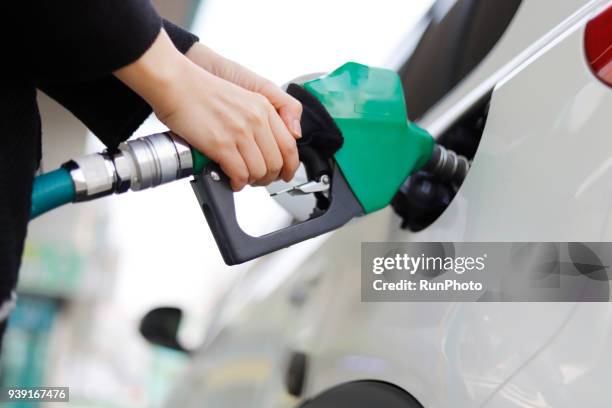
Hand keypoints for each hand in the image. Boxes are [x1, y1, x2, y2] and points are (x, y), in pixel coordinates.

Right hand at [114, 30, 298, 190]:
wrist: (176, 84)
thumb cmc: (202, 90)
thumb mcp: (244, 94)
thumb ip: (265, 115)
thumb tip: (285, 136)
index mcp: (263, 107)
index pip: (289, 144)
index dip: (290, 165)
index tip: (285, 173)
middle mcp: (256, 119)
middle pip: (276, 162)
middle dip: (269, 177)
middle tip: (259, 180)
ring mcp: (240, 132)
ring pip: (260, 171)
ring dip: (252, 181)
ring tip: (243, 179)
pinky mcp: (221, 144)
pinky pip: (240, 174)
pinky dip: (238, 183)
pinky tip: (232, 180)